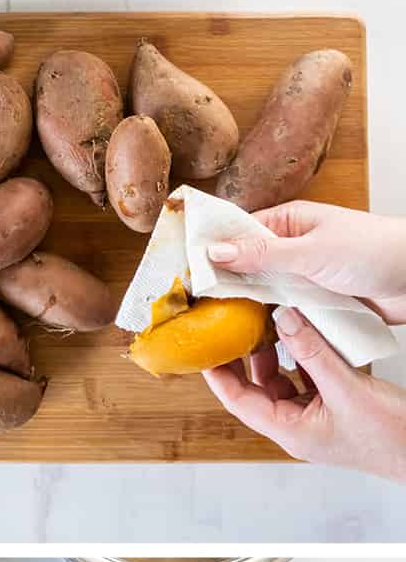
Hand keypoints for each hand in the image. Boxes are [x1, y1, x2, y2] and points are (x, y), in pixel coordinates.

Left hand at [203, 305, 405, 480]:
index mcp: (289, 431)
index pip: (238, 401)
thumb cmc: (390, 437)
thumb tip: (284, 320)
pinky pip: (308, 379)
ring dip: (276, 355)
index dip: (219, 375)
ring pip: (283, 382)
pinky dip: (304, 358)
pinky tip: (303, 337)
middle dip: (244, 360)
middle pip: (257, 390)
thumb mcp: (347, 389)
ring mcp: (314, 418)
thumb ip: (314, 353)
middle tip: (234, 330)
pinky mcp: (333, 407)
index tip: (205, 351)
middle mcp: (295, 426)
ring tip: (267, 326)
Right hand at [206, 200, 405, 323]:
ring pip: (261, 295)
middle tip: (193, 309)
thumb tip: (214, 251)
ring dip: (247, 310)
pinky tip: (249, 338)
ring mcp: (301, 278)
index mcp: (289, 223)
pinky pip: (282, 315)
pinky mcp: (313, 304)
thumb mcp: (311, 251)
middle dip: (223, 287)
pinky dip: (269, 325)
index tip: (185, 274)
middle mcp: (291, 250)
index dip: (210, 254)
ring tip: (217, 329)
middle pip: (244, 269)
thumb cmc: (375, 251)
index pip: (237, 235)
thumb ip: (261, 254)